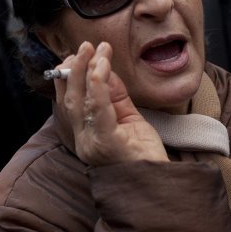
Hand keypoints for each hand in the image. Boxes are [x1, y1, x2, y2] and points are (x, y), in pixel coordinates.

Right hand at [53, 41, 167, 166]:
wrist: (161, 185)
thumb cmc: (146, 156)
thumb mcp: (130, 121)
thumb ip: (116, 98)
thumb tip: (104, 70)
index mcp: (87, 137)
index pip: (70, 103)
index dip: (70, 77)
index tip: (78, 55)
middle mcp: (84, 141)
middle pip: (70, 99)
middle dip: (74, 69)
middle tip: (84, 46)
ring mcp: (92, 143)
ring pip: (80, 101)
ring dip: (85, 70)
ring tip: (94, 50)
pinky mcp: (107, 143)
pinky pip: (98, 109)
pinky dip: (98, 85)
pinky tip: (101, 68)